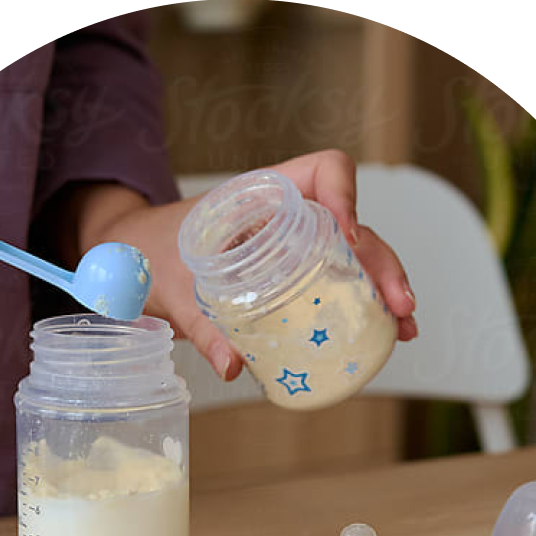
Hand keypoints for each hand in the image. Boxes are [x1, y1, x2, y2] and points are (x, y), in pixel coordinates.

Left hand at [70, 149, 416, 380]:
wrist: (135, 263)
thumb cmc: (150, 256)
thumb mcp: (173, 288)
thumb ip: (200, 326)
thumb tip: (233, 366)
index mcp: (261, 196)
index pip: (323, 169)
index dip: (346, 195)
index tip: (348, 236)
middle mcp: (287, 217)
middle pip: (354, 223)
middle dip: (382, 263)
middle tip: (398, 306)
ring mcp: (293, 248)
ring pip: (353, 257)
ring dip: (382, 288)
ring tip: (400, 327)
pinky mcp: (291, 277)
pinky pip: (334, 284)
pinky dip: (360, 306)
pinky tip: (378, 334)